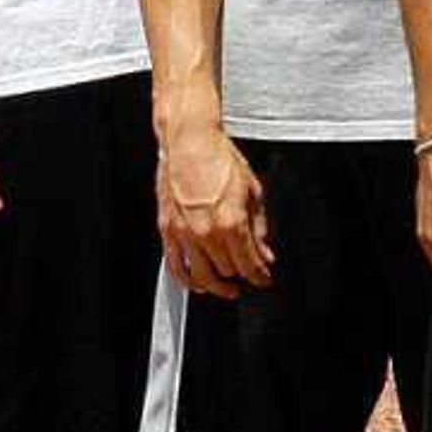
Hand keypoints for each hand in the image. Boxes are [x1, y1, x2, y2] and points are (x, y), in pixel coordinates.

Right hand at [157, 120, 272, 297]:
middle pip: (227, 270)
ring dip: (216, 286)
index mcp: (231, 222)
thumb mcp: (253, 191)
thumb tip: (264, 252)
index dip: (260, 276)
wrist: (190, 143)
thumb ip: (259, 228)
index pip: (249, 263)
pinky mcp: (167, 230)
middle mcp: (205, 232)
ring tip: (227, 288)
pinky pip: (175, 266)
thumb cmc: (220, 159)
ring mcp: (183, 233)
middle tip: (249, 275)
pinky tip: (197, 284)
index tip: (264, 279)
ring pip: (201, 276)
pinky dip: (187, 280)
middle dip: (241, 275)